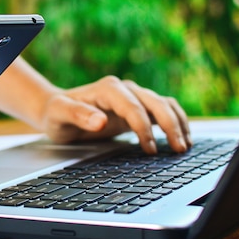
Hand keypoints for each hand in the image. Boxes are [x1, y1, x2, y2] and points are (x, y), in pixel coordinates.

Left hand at [39, 76, 190, 153]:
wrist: (55, 110)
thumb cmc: (56, 113)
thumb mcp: (58, 114)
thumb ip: (78, 115)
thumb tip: (101, 121)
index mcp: (107, 89)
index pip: (134, 107)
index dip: (143, 127)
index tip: (148, 148)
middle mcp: (123, 89)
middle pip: (155, 102)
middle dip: (170, 125)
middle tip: (178, 149)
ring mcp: (132, 97)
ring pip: (164, 104)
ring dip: (178, 123)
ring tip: (184, 146)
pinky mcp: (136, 108)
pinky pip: (162, 111)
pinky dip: (175, 122)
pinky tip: (181, 139)